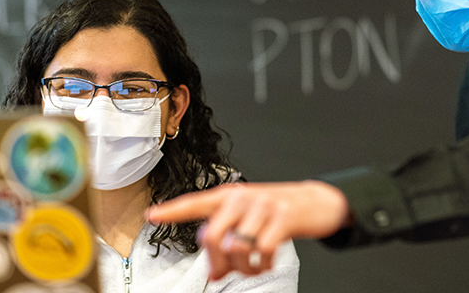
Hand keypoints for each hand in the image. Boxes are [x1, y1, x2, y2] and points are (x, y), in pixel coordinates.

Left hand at [146, 180, 350, 279]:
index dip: (172, 210)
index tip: (151, 215)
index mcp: (230, 195)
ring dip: (242, 268)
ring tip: (251, 269)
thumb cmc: (276, 212)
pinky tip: (266, 264)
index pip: (195, 202)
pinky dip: (262, 265)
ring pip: (236, 247)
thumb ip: (228, 237)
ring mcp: (263, 206)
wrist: (317, 202)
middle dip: (215, 262)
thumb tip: (215, 271)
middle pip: (211, 236)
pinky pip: (262, 251)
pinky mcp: (283, 218)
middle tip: (222, 272)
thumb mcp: (249, 218)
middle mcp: (243, 198)